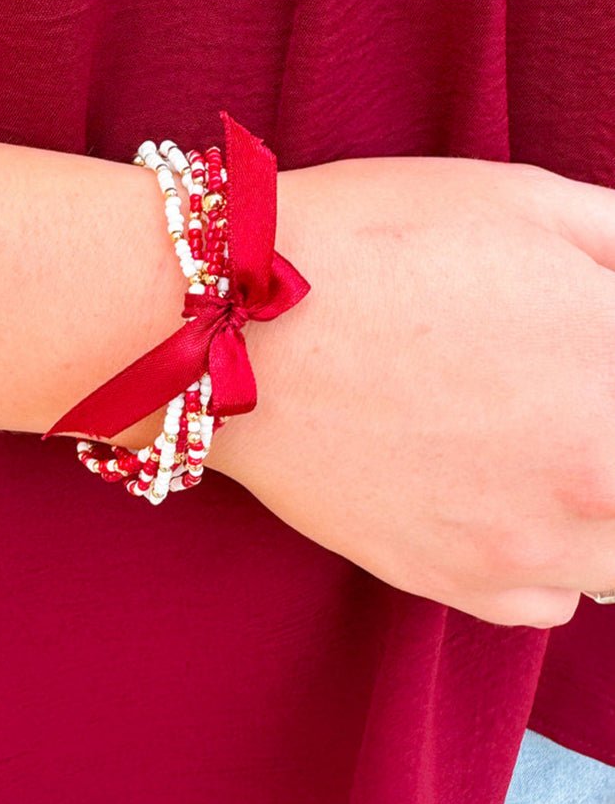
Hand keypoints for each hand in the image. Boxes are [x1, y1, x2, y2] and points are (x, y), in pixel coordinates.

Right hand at [207, 154, 614, 628]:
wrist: (227, 323)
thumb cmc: (371, 243)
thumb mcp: (525, 201)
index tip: (598, 340)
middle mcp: (595, 478)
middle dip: (610, 423)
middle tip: (573, 388)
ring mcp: (524, 545)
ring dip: (606, 500)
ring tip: (560, 445)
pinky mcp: (450, 582)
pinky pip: (550, 601)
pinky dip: (555, 557)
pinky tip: (516, 498)